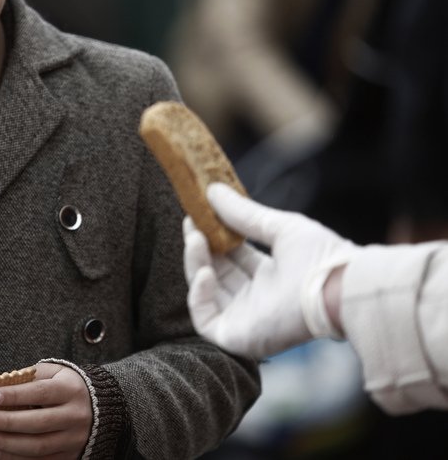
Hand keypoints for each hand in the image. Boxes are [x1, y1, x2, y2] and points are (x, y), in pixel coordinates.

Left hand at [0, 362, 91, 458]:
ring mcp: (73, 439)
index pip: (40, 393)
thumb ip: (28, 378)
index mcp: (70, 390)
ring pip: (38, 446)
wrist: (98, 408)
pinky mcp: (69, 456)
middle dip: (7, 422)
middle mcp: (75, 416)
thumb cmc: (64, 386)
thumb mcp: (53, 373)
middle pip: (38, 423)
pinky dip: (15, 458)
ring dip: (6, 444)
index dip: (14, 395)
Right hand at [183, 183, 360, 358]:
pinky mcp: (237, 338)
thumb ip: (244, 213)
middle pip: (216, 273)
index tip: (199, 214)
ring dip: (195, 264)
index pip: (233, 257)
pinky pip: (204, 320)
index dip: (214, 236)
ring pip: (205, 293)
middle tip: (191, 222)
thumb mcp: (280, 227)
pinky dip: (198, 295)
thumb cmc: (320, 258)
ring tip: (196, 238)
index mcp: (272, 277)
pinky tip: (205, 272)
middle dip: (201, 247)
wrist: (337, 290)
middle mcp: (257, 300)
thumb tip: (212, 190)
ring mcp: (245, 320)